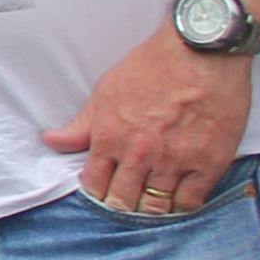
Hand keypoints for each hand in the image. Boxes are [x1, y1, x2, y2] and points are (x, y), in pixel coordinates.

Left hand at [43, 32, 252, 219]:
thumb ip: (81, 125)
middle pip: (124, 201)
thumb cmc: (152, 67)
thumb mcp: (106, 92)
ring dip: (151, 209)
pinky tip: (178, 199)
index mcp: (111, 138)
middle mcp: (140, 155)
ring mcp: (175, 161)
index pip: (96, 185)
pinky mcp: (209, 163)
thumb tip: (51, 141)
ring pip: (156, 206)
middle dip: (122, 205)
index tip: (104, 192)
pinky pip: (191, 202)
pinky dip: (182, 206)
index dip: (98, 193)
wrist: (201, 51)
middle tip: (127, 201)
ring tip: (151, 203)